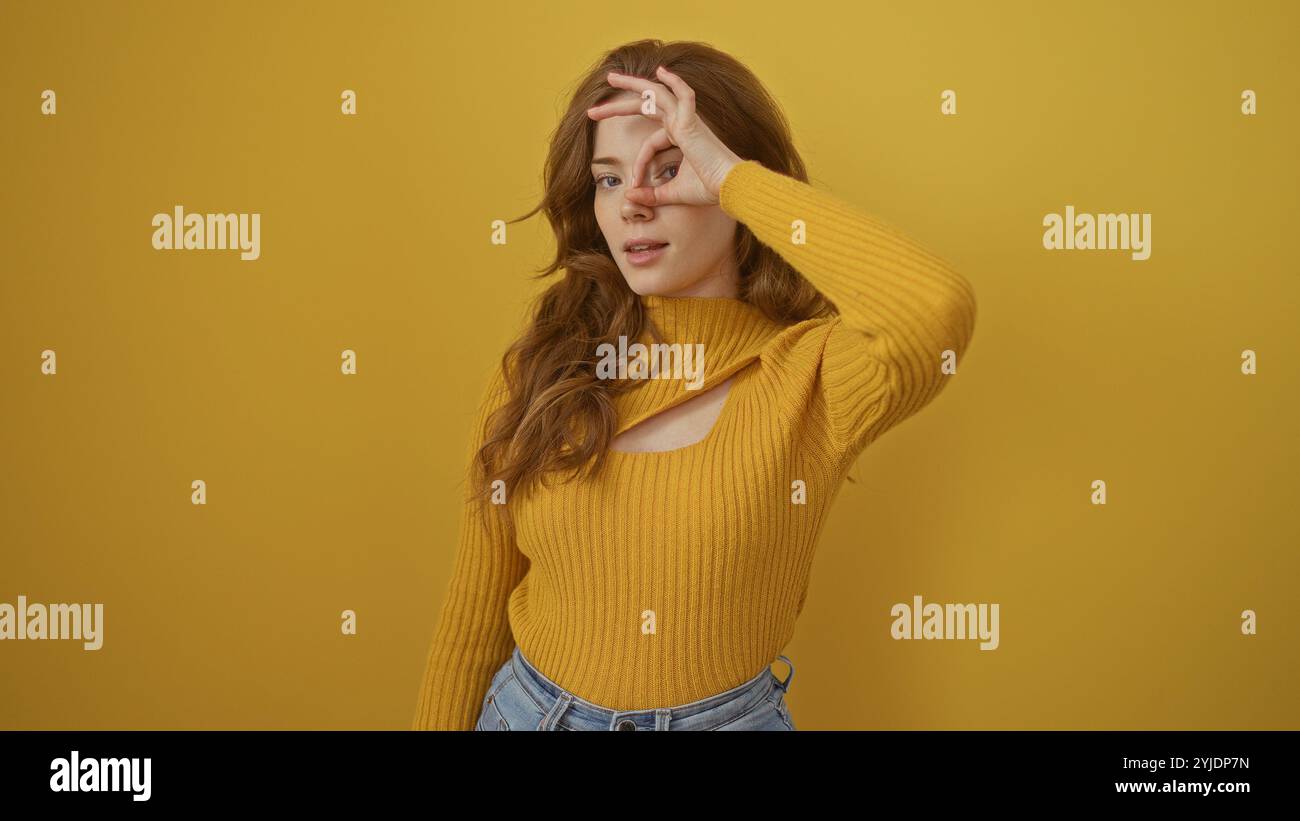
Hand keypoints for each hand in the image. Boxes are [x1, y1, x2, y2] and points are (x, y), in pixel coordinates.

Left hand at [586, 66, 742, 206]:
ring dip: (633, 85)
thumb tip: (629, 197)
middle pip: (647, 106)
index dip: (639, 164)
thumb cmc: (708, 190)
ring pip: (656, 94)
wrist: (729, 188)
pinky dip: (675, 82)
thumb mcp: (673, 193)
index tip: (634, 184)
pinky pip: (685, 96)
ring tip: (611, 78)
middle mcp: (683, 124)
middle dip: (620, 105)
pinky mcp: (693, 122)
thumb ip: (652, 194)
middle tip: (596, 107)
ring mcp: (687, 120)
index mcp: (681, 137)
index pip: (650, 143)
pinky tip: (660, 71)